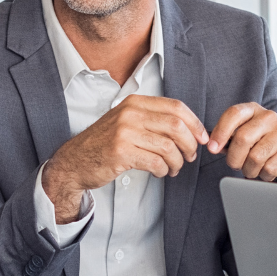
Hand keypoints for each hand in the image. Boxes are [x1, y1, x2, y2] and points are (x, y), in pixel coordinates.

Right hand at [43, 95, 207, 223]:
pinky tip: (160, 172)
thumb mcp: (127, 123)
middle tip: (189, 156)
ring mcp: (124, 132)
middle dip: (189, 145)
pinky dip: (163, 170)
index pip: (176, 107)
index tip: (201, 138)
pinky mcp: (121, 152)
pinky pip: (156, 162)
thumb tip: (190, 129)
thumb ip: (153, 121)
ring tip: (173, 168)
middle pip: (176, 125)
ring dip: (177, 161)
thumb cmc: (104, 144)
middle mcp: (130, 113)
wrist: (75, 162)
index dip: (194, 124)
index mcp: (134, 103)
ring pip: (168, 146)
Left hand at [208, 103, 276, 182]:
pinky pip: (270, 168)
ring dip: (249, 170)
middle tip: (236, 165)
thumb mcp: (248, 135)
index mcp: (254, 110)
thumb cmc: (265, 143)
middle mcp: (269, 117)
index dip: (220, 132)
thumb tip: (212, 145)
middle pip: (242, 138)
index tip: (212, 148)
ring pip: (255, 157)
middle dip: (234, 158)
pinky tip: (267, 172)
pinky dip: (264, 175)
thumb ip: (229, 138)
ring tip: (252, 169)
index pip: (233, 114)